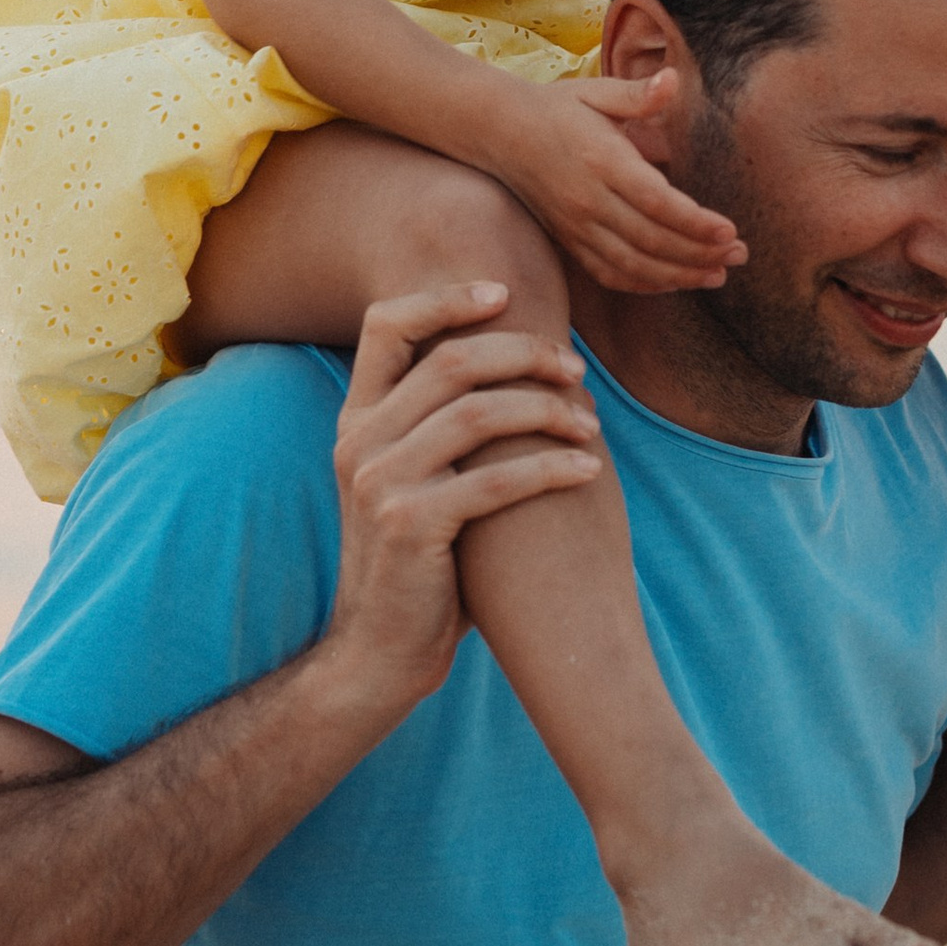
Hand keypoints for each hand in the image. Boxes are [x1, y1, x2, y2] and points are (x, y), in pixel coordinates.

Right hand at [321, 284, 603, 721]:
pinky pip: (495, 480)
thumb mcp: (412, 478)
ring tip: (590, 423)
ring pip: (476, 412)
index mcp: (356, 418)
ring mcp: (378, 482)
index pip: (385, 323)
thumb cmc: (421, 559)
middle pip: (450, 360)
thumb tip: (515, 359)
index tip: (505, 294)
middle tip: (574, 368)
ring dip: (545, 410)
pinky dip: (551, 467)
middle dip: (524, 354)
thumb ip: (439, 424)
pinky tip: (587, 469)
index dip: (446, 298)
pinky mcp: (410, 526)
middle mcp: (358, 440)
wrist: (380, 651)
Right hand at [490, 66, 747, 293]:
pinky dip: (645, 284)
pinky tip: (675, 281)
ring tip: (718, 275)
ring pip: (633, 265)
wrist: (499, 132)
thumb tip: (674, 79)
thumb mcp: (596, 91)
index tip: (730, 230)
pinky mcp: (569, 241)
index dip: (695, 222)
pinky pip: (610, 274)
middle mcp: (588, 200)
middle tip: (740, 255)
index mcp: (601, 159)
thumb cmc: (556, 107)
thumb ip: (637, 93)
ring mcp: (576, 226)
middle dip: (700, 253)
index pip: (656, 201)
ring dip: (679, 276)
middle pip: (651, 240)